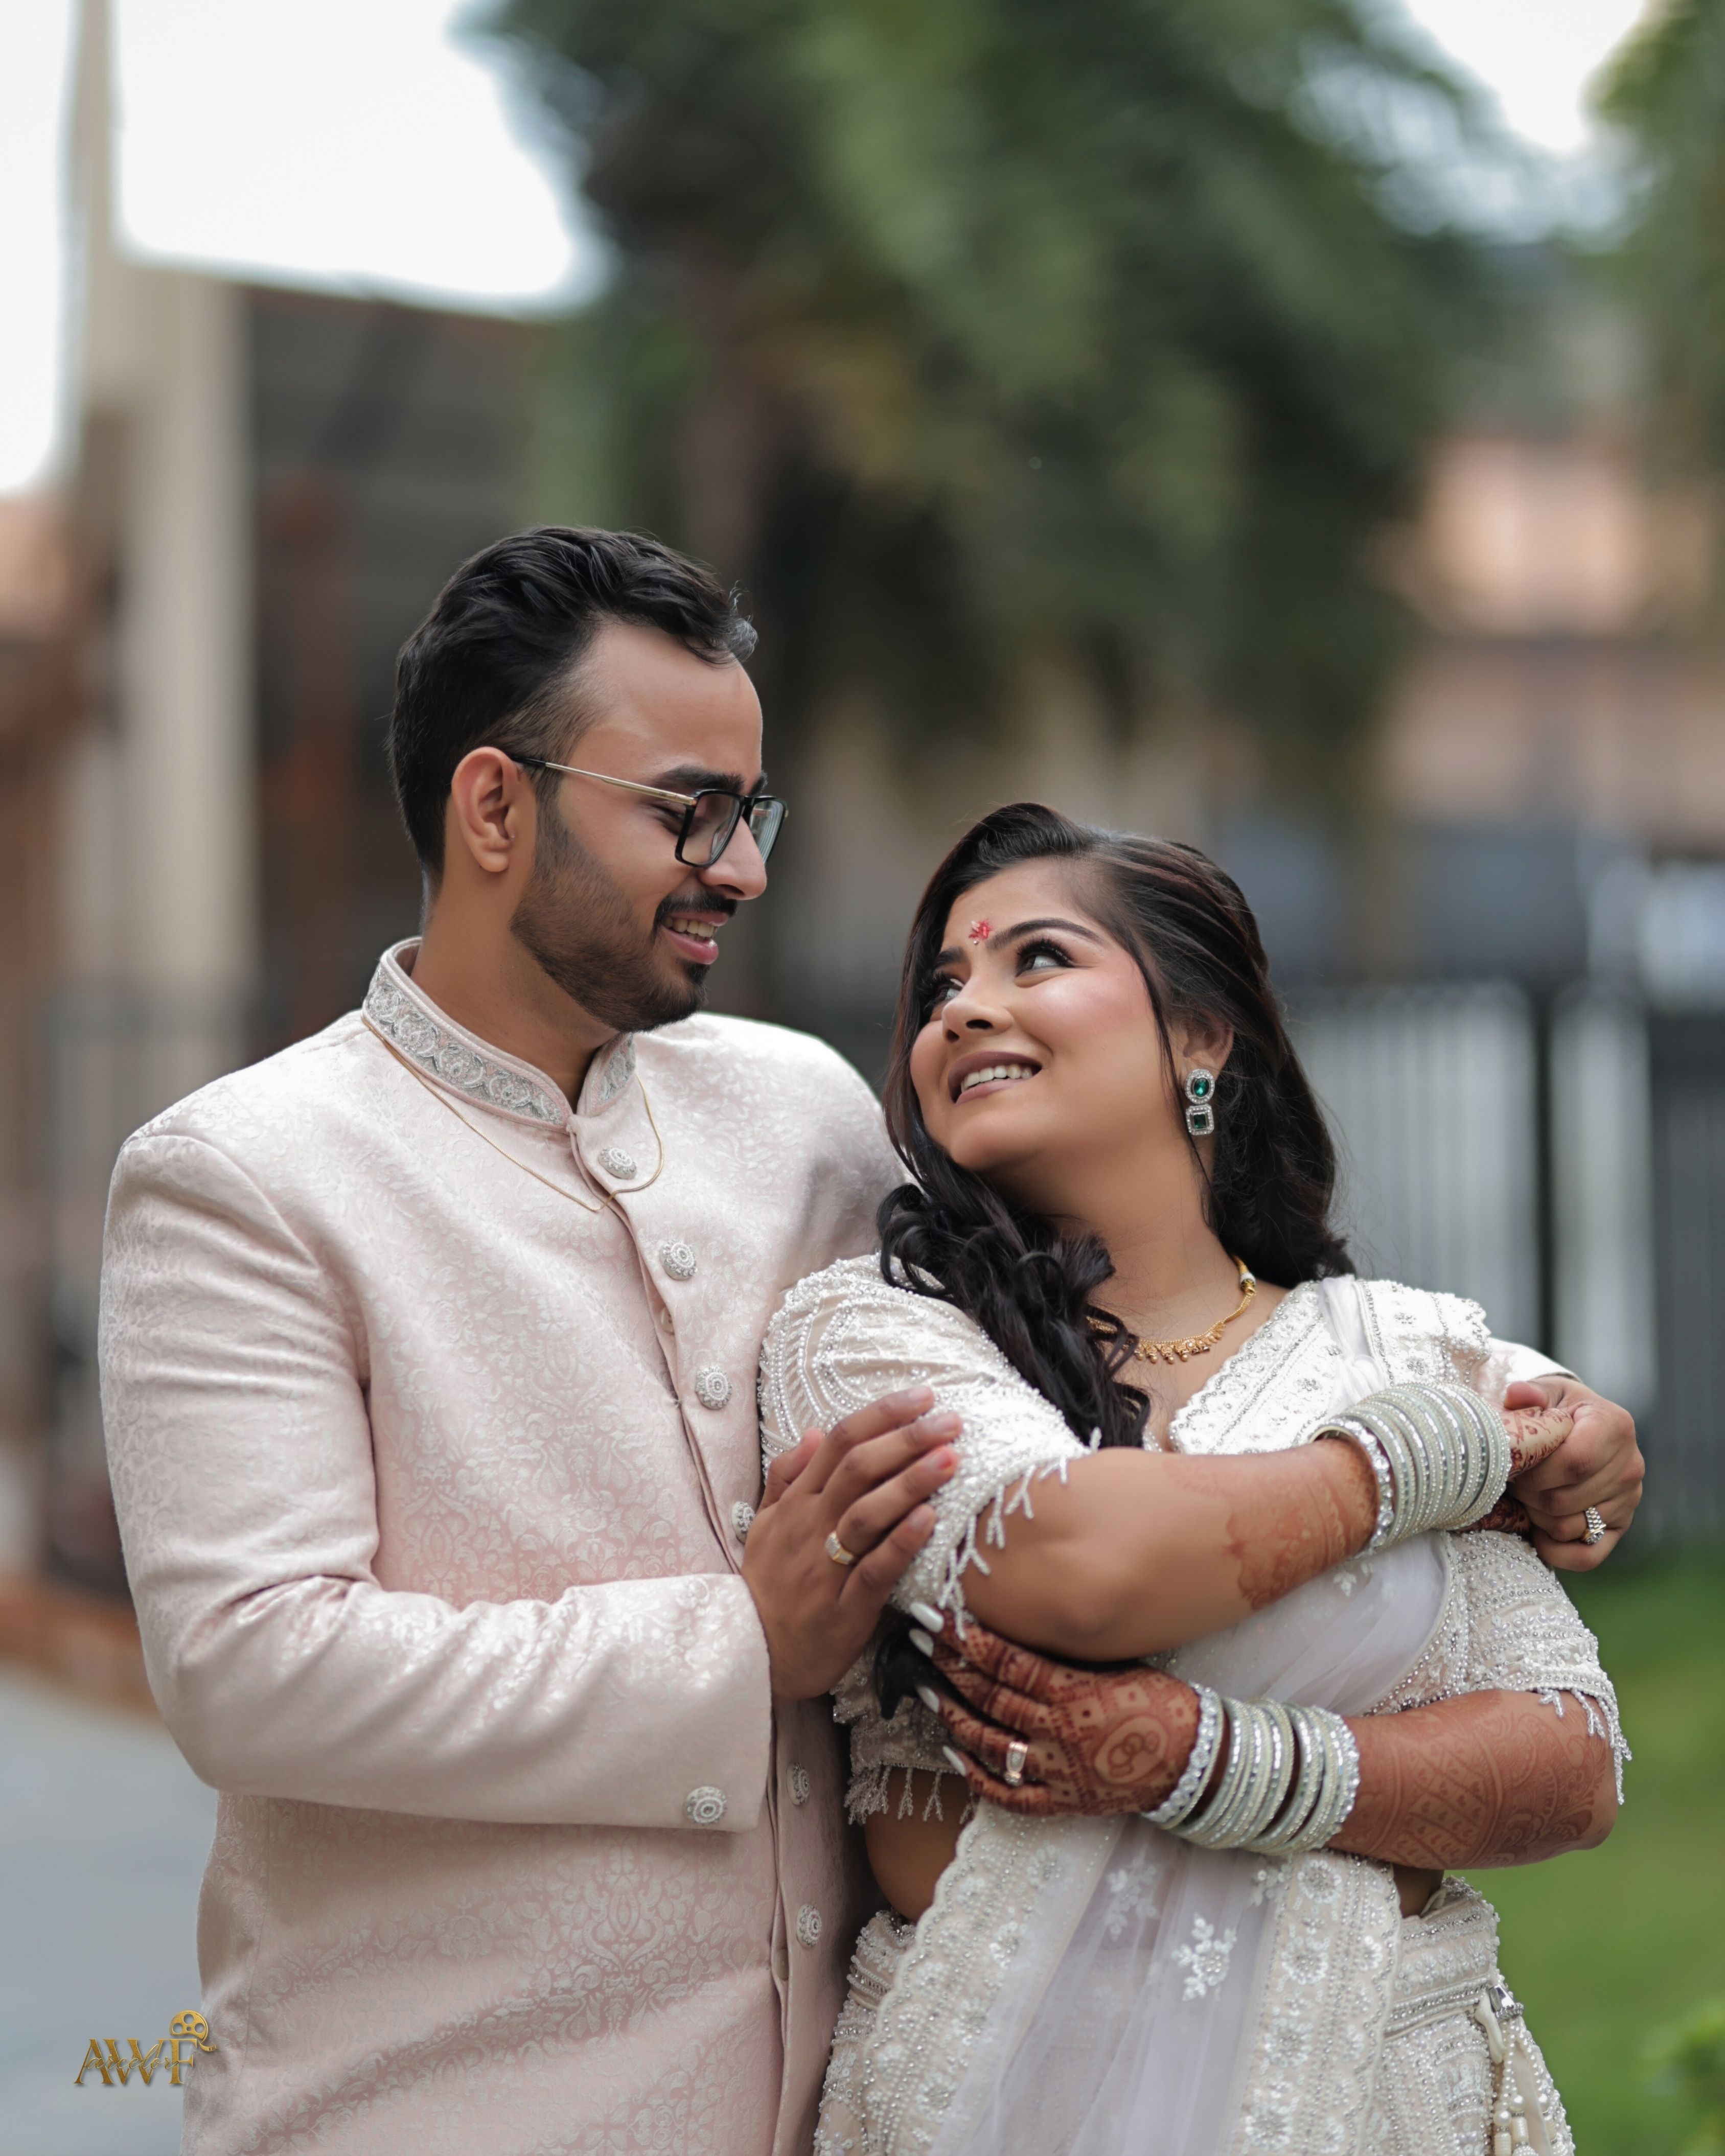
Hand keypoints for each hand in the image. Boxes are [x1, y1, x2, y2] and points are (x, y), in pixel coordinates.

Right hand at [743, 1388, 959, 1700]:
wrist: (753, 1653)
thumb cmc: (769, 1585)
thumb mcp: (766, 1523)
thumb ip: (787, 1475)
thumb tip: (817, 1430)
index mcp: (797, 1503)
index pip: (839, 1442)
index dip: (882, 1415)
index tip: (922, 1397)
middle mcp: (810, 1527)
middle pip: (858, 1469)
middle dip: (906, 1439)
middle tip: (949, 1420)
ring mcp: (825, 1567)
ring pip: (866, 1514)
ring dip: (910, 1482)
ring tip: (949, 1458)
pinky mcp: (844, 1608)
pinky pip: (874, 1570)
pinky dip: (901, 1542)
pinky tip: (929, 1519)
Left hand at [918, 1614, 1199, 1817]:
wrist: (1196, 1761)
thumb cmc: (1160, 1703)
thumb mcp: (1116, 1666)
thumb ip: (1066, 1658)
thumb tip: (1020, 1633)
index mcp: (1072, 1692)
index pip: (1004, 1660)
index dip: (964, 1638)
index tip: (935, 1616)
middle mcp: (1057, 1731)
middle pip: (989, 1696)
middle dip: (948, 1666)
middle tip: (919, 1639)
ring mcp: (1056, 1770)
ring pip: (989, 1742)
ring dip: (953, 1714)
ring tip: (926, 1690)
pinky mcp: (1062, 1800)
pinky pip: (1008, 1794)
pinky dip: (977, 1776)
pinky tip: (953, 1754)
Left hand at [1501, 1375, 1642, 1570]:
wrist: (1579, 1426)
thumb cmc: (1556, 1410)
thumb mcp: (1545, 1393)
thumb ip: (1530, 1393)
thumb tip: (1518, 1395)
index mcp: (1614, 1426)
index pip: (1574, 1462)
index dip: (1535, 1473)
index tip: (1513, 1467)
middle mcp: (1630, 1465)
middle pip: (1565, 1499)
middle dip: (1528, 1494)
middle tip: (1513, 1481)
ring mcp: (1629, 1499)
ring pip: (1570, 1527)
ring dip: (1536, 1517)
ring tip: (1525, 1495)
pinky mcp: (1621, 1526)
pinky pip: (1587, 1557)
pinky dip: (1555, 1551)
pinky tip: (1536, 1531)